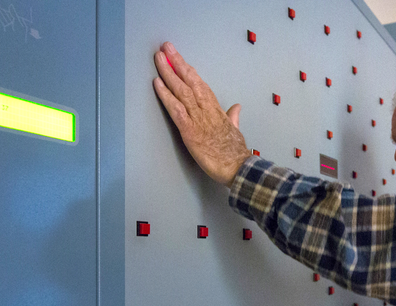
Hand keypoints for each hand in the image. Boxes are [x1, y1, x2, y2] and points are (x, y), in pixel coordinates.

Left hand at [153, 42, 251, 186]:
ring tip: (159, 58)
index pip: (200, 84)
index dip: (188, 70)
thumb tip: (236, 107)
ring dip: (169, 73)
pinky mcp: (190, 131)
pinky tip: (157, 83)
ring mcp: (198, 119)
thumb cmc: (236, 152)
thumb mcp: (235, 130)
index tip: (179, 58)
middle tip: (166, 47)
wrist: (238, 168)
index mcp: (216, 109)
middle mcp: (206, 110)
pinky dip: (166, 95)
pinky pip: (176, 109)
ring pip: (182, 91)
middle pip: (190, 81)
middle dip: (177, 62)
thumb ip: (233, 117)